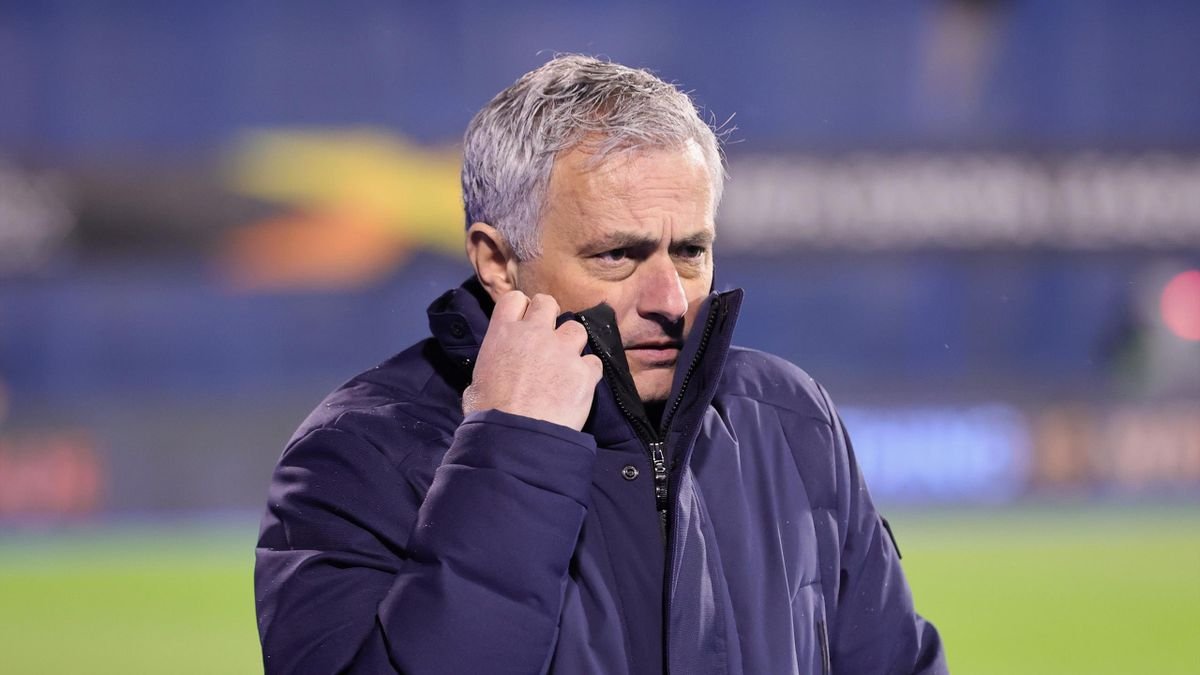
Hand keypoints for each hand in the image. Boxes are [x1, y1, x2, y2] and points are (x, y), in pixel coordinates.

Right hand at [463, 291, 603, 430]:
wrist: (517, 438)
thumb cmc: (489, 416)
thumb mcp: (476, 385)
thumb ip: (490, 368)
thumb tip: (492, 376)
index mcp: (502, 333)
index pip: (514, 299)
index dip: (521, 309)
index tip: (524, 322)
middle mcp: (534, 333)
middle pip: (547, 303)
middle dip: (549, 316)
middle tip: (547, 338)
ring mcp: (562, 350)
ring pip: (576, 329)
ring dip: (572, 343)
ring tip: (565, 364)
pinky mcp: (584, 371)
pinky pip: (593, 362)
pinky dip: (587, 372)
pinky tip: (578, 387)